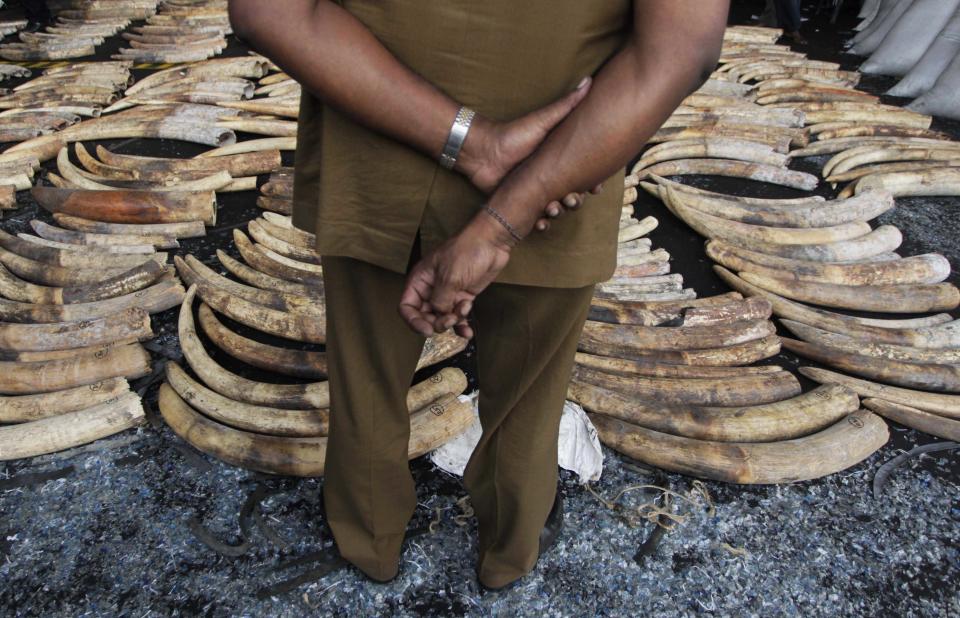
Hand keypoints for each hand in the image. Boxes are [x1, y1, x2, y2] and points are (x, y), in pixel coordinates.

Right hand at [399, 212, 513, 338]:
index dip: (413, 321)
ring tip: (463, 311)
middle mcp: (430, 288)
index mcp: (420, 280)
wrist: (491, 242)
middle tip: (450, 320)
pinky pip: (457, 315)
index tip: (427, 330)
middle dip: (437, 322)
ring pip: (442, 318)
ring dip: (452, 322)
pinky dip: (462, 325)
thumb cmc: (466, 250)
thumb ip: (440, 300)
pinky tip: (468, 332)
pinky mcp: (462, 296)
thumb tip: (439, 315)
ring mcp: (447, 293)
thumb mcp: (449, 277)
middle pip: (424, 315)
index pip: (407, 306)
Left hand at [457, 77, 595, 229]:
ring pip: (557, 209)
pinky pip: (538, 219)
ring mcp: (538, 192)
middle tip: (573, 199)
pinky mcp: (524, 205)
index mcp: (560, 160)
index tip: (597, 186)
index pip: (585, 172)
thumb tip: (590, 81)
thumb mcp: (543, 121)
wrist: (484, 154)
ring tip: (553, 209)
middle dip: (576, 200)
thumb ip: (566, 105)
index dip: (594, 181)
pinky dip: (542, 224)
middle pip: (574, 194)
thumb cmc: (513, 135)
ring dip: (559, 213)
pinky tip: (541, 224)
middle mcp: (552, 177)